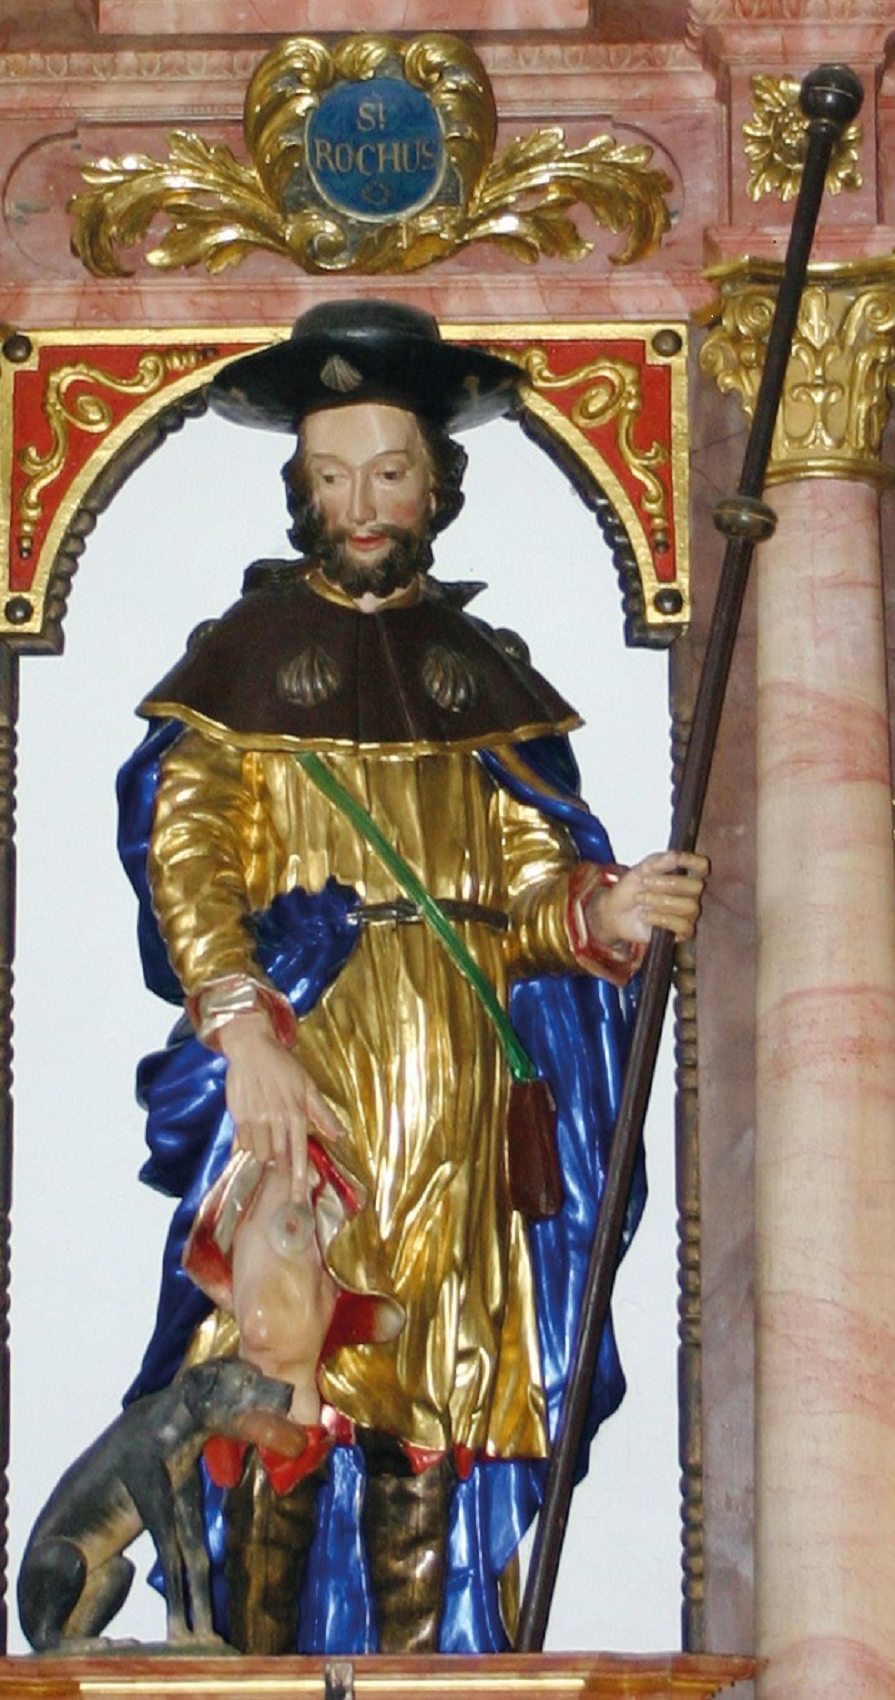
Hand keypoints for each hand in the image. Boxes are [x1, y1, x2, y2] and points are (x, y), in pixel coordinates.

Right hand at [218, 1012, 344, 1200]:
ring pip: (259, 1153)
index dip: (297, 1178)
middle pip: (278, 1158)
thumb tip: (340, 1135)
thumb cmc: (283, 1066)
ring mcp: (255, 1118)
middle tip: (281, 1175)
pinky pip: (243, 1143)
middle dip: (280, 1170)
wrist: (252, 1048)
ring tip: (267, 1147)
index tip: (297, 1198)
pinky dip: (247, 1148)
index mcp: (296, 1112)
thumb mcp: (308, 1086)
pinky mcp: (238, 1115)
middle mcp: (276, 1118)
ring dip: (264, 1156)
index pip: (298, 1153)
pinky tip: (251, 1141)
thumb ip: (323, 1113)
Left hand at [586, 851, 708, 948]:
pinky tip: (645, 915)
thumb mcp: (640, 871)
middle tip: (645, 883)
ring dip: (661, 901)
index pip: (702, 867)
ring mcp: (687, 914)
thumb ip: (658, 862)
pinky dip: (661, 919)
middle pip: (696, 886)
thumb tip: (677, 855)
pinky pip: (683, 926)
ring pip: (689, 906)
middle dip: (669, 883)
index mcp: (683, 875)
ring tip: (641, 899)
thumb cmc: (630, 890)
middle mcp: (690, 894)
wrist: (615, 913)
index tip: (678, 859)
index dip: (694, 862)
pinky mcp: (681, 932)